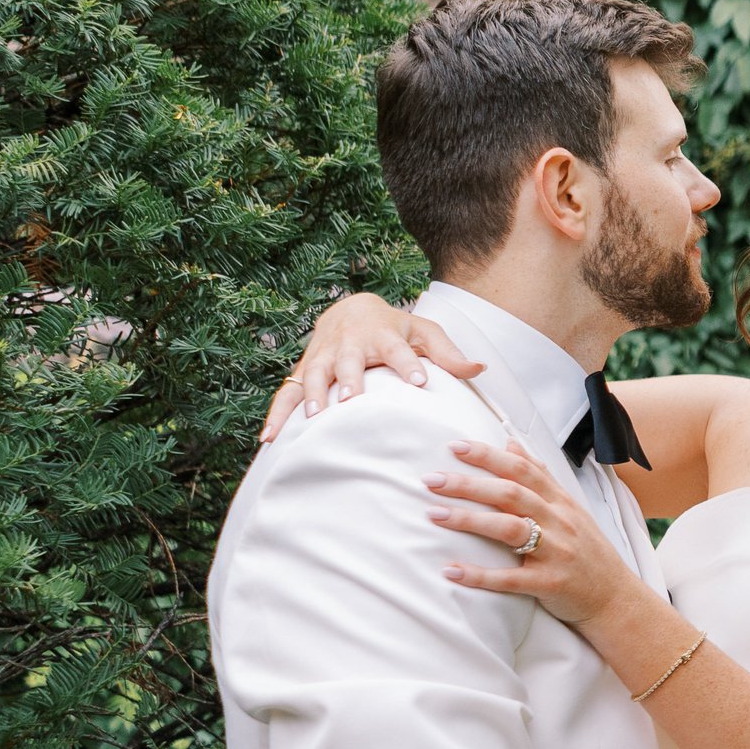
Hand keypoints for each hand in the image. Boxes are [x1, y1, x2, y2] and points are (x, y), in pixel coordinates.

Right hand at [261, 293, 485, 442]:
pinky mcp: (303, 371)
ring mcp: (323, 357)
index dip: (409, 363)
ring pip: (313, 374)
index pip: (399, 349)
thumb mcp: (425, 332)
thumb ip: (450, 354)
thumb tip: (481, 368)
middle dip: (350, 378)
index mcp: (383, 335)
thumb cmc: (395, 327)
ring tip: (312, 418)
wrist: (351, 310)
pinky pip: (284, 393)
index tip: (420, 381)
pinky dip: (275, 414)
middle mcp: (350, 344)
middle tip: (352, 399)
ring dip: (311, 395)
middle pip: (349, 360)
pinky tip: (268, 439)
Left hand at [426, 440, 633, 627]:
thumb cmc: (586, 550)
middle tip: (431, 480)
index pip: (522, 469)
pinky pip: (510, 579)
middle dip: (468, 484)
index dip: (488, 456)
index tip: (455, 447)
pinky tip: (451, 570)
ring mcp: (556, 552)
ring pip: (509, 529)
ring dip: (469, 520)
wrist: (614, 597)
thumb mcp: (569, 508)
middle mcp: (559, 522)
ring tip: (434, 514)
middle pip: (510, 494)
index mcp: (560, 501)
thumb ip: (539, 476)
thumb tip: (511, 444)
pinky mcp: (549, 584)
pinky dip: (479, 575)